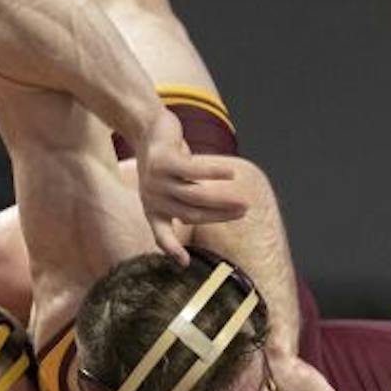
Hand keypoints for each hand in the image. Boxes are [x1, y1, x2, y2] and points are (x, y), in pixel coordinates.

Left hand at [135, 107, 246, 257]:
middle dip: (219, 216)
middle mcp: (152, 197)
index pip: (161, 234)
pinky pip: (194, 170)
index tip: (185, 263)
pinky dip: (215, 173)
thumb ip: (183, 199)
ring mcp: (156, 179)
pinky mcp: (164, 159)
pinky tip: (232, 174)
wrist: (147, 127)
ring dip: (221, 200)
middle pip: (190, 213)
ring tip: (243, 201)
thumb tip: (214, 212)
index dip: (171, 249)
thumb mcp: (168, 184)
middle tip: (243, 212)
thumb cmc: (165, 159)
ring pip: (194, 195)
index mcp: (152, 208)